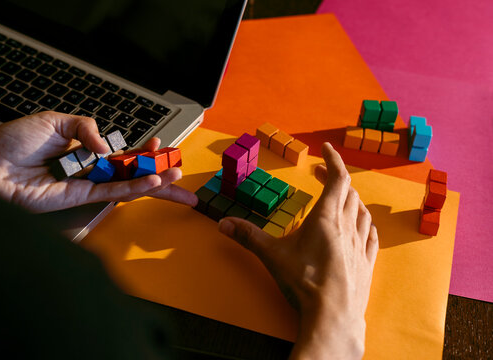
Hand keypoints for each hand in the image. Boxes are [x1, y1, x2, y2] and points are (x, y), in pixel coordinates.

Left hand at [0, 111, 196, 212]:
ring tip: (177, 176)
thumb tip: (107, 147)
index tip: (160, 145)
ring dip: (155, 180)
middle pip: (132, 171)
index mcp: (86, 149)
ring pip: (129, 183)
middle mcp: (90, 168)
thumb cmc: (14, 143)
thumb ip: (86, 127)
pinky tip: (153, 182)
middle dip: (158, 172)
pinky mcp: (80, 197)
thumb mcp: (55, 121)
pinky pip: (113, 191)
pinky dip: (134, 187)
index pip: (123, 152)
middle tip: (180, 171)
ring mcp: (88, 184)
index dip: (144, 151)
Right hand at [218, 143, 377, 359]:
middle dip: (335, 177)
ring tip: (340, 197)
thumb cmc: (304, 283)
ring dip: (351, 198)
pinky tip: (362, 225)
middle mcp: (347, 226)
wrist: (333, 316)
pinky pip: (371, 234)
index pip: (337, 177)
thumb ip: (248, 236)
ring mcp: (360, 244)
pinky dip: (364, 222)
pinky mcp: (367, 262)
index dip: (333, 159)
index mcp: (326, 217)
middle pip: (349, 191)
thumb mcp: (272, 255)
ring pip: (362, 210)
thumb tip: (224, 224)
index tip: (325, 149)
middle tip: (321, 173)